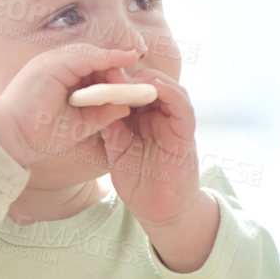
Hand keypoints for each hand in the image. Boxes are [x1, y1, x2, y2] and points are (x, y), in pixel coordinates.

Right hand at [0, 43, 141, 171]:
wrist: (11, 140)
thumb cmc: (39, 136)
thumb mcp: (79, 124)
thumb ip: (101, 114)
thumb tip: (126, 105)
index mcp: (58, 80)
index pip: (92, 70)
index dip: (113, 75)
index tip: (135, 83)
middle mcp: (54, 67)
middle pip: (94, 60)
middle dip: (118, 67)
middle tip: (141, 76)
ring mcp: (51, 62)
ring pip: (91, 55)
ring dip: (115, 62)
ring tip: (137, 65)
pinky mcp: (52, 64)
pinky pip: (86, 56)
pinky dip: (106, 58)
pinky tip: (125, 61)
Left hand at [96, 65, 200, 226]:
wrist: (159, 209)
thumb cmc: (139, 181)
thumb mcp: (117, 150)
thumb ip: (111, 128)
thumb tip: (95, 104)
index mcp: (144, 118)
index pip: (132, 91)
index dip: (115, 81)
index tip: (94, 75)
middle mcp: (161, 116)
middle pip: (148, 84)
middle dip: (127, 75)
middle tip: (106, 69)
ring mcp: (175, 121)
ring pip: (166, 87)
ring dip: (146, 79)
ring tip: (124, 75)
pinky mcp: (186, 131)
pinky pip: (181, 105)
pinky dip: (167, 92)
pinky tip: (150, 87)